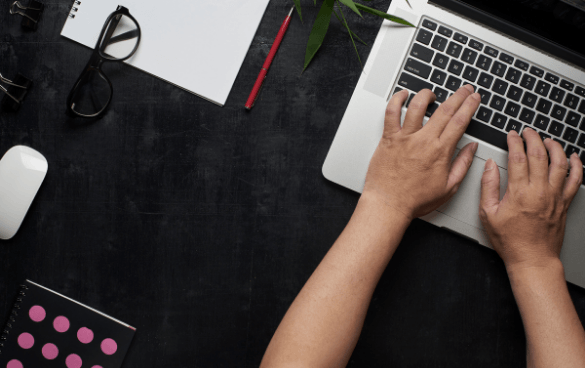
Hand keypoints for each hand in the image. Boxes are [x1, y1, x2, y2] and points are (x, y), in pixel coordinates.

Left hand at [363, 85, 479, 219]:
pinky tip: (403, 95)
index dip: (470, 106)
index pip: (460, 121)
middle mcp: (423, 141)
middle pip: (444, 110)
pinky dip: (396, 100)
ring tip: (433, 93)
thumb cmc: (415, 200)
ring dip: (427, 95)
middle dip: (458, 96)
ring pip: (417, 106)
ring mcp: (404, 138)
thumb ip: (462, 164)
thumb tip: (472, 148)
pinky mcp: (388, 139)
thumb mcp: (448, 187)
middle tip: (465, 89)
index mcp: (440, 152)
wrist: (388, 204)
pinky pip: (391, 113)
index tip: (474, 98)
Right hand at [479, 128, 582, 269]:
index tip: (511, 135)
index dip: (514, 142)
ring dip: (554, 147)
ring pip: (560, 162)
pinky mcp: (564, 203)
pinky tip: (574, 157)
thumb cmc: (510, 240)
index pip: (518, 157)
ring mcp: (555, 196)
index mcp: (518, 192)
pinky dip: (577, 165)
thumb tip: (490, 166)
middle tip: (528, 132)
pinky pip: (575, 179)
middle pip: (539, 154)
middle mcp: (539, 191)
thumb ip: (488, 186)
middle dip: (533, 138)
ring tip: (548, 140)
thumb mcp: (487, 213)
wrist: (532, 259)